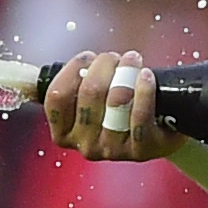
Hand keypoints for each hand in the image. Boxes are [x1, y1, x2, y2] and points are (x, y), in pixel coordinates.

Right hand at [42, 51, 186, 162]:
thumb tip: (48, 68)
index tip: (87, 57)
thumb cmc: (118, 109)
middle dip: (103, 66)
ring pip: (115, 101)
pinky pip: (140, 115)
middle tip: (114, 58)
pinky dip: (144, 90)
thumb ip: (72, 84)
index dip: (72, 70)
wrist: (158, 130)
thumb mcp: (90, 100)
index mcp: (64, 133)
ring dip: (124, 73)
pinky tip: (146, 76)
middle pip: (89, 93)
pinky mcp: (141, 150)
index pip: (56, 97)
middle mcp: (85, 145)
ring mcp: (113, 150)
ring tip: (132, 61)